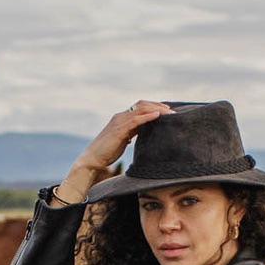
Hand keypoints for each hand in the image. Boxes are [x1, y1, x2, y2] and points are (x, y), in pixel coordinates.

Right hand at [56, 100, 171, 204]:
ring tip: (170, 113)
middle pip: (142, 105)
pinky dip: (148, 116)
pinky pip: (136, 119)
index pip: (140, 107)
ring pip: (141, 110)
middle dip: (158, 105)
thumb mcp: (122, 140)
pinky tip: (158, 116)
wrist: (92, 159)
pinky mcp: (119, 129)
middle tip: (172, 110)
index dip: (154, 106)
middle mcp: (120, 117)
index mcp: (121, 119)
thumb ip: (131, 134)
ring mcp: (119, 121)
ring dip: (157, 110)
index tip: (166, 110)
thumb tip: (141, 134)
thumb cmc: (107, 152)